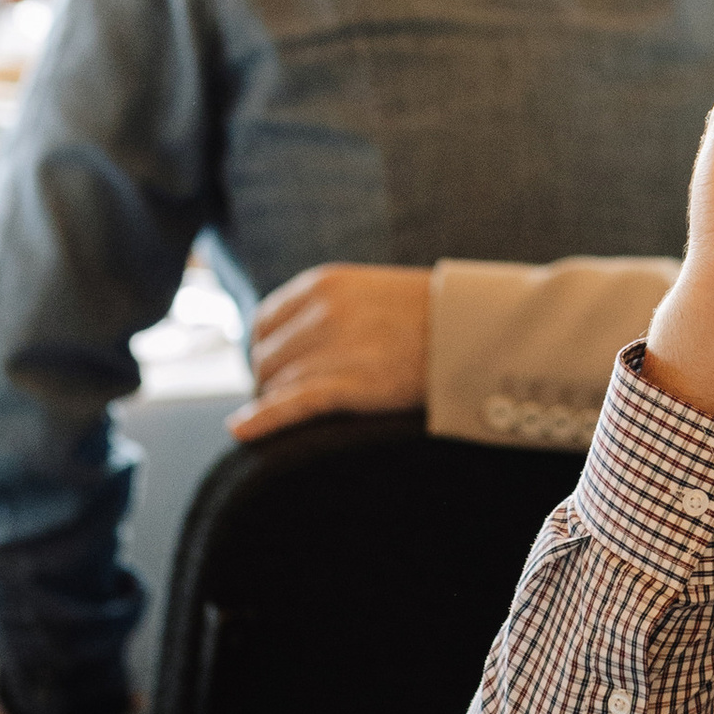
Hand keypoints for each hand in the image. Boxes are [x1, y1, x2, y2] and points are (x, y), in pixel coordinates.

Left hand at [231, 264, 430, 439]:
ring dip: (279, 401)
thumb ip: (323, 307)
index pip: (262, 322)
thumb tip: (285, 341)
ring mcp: (335, 348)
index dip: (265, 350)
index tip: (277, 368)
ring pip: (277, 384)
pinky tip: (241, 430)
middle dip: (270, 382)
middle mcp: (322, 311)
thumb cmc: (424, 314)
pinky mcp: (349, 384)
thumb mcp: (366, 290)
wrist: (473, 330)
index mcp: (324, 283)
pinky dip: (263, 420)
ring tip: (298, 411)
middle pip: (265, 358)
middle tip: (291, 397)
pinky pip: (291, 404)